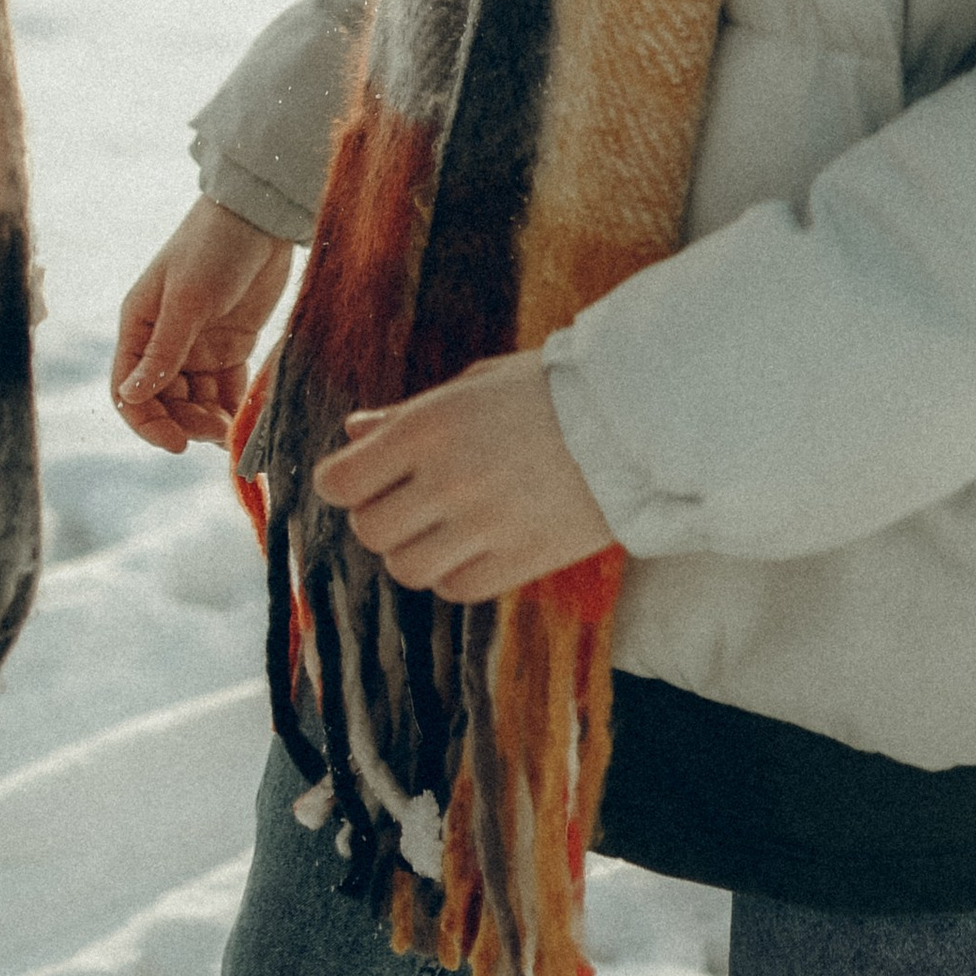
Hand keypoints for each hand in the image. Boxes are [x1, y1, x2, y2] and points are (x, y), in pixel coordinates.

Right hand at [112, 198, 295, 452]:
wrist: (261, 218)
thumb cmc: (213, 248)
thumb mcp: (187, 301)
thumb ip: (163, 352)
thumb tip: (130, 397)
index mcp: (139, 327)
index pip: (128, 390)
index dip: (147, 423)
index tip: (177, 444)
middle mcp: (164, 341)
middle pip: (164, 402)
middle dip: (186, 423)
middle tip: (216, 431)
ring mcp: (198, 346)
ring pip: (195, 401)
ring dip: (209, 421)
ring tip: (232, 430)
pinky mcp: (230, 346)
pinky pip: (225, 389)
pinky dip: (232, 408)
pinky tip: (245, 422)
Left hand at [312, 353, 616, 601]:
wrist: (633, 417)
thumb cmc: (548, 390)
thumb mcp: (471, 385)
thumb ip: (407, 415)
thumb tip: (354, 433)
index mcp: (427, 427)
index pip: (342, 480)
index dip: (342, 483)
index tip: (357, 480)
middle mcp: (447, 479)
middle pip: (369, 530)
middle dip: (378, 518)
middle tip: (406, 503)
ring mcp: (483, 525)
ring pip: (406, 568)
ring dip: (413, 551)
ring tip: (442, 528)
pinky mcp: (520, 560)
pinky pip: (455, 589)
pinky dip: (453, 574)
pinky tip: (474, 546)